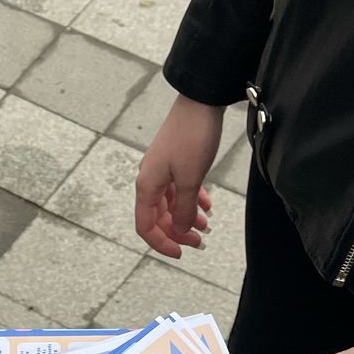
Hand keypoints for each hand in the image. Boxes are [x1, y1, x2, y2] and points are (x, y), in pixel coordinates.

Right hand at [134, 94, 219, 257]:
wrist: (201, 101)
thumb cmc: (192, 137)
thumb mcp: (190, 179)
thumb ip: (184, 209)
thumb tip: (181, 231)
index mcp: (147, 186)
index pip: (146, 226)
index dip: (162, 243)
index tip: (181, 253)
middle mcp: (150, 180)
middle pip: (159, 218)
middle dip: (179, 232)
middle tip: (201, 242)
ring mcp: (162, 170)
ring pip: (171, 204)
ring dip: (187, 218)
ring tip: (207, 226)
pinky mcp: (175, 161)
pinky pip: (179, 189)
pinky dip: (192, 200)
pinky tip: (206, 205)